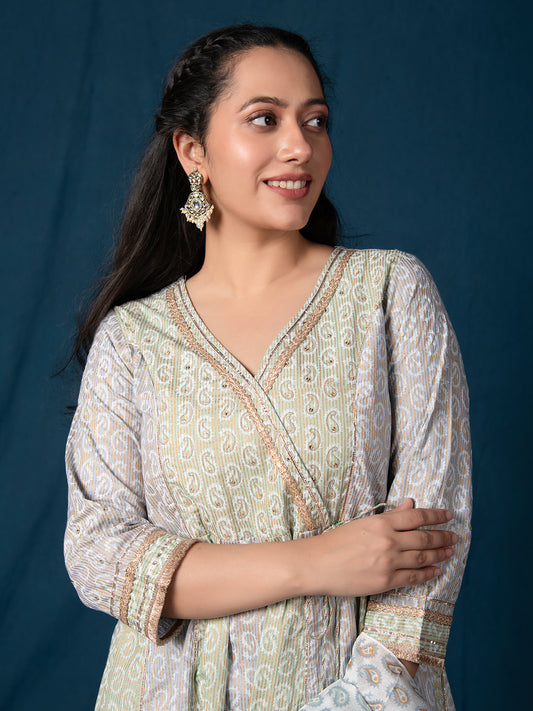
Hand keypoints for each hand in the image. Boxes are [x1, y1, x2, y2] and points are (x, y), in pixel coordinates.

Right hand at [306, 499, 456, 597]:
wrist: (317, 564)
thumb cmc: (336, 541)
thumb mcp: (363, 523)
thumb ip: (390, 516)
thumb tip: (411, 504)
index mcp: (381, 523)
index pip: (417, 516)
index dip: (436, 515)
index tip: (449, 515)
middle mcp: (388, 541)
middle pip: (424, 537)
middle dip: (443, 536)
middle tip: (455, 536)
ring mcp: (388, 562)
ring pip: (423, 557)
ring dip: (440, 554)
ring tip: (449, 552)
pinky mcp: (385, 581)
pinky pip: (413, 577)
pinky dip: (428, 573)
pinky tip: (436, 570)